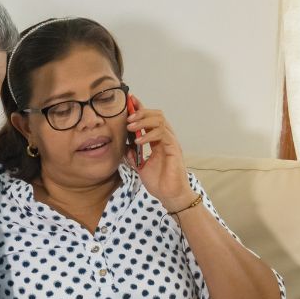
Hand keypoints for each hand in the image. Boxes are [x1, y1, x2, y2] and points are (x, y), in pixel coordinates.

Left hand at [125, 96, 196, 211]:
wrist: (170, 196)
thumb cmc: (159, 182)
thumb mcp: (140, 167)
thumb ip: (133, 156)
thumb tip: (125, 146)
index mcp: (158, 140)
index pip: (150, 119)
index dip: (141, 109)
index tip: (130, 101)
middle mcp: (166, 138)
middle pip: (156, 115)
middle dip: (141, 112)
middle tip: (128, 117)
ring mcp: (171, 142)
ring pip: (160, 121)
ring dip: (143, 121)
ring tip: (130, 127)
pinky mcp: (174, 149)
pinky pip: (162, 134)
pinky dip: (149, 135)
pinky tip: (138, 142)